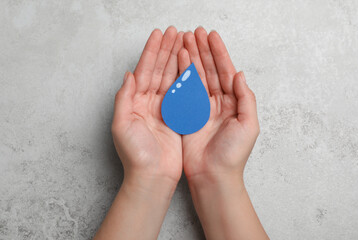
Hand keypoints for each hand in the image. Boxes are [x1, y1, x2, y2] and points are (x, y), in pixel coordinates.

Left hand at [112, 27, 183, 186]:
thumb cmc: (135, 155)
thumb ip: (124, 99)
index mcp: (135, 102)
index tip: (159, 35)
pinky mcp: (177, 118)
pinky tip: (192, 66)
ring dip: (177, 60)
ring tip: (185, 42)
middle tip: (176, 32)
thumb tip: (129, 75)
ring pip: (172, 79)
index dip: (151, 52)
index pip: (144, 70)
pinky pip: (183, 94)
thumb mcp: (121, 125)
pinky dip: (187, 79)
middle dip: (167, 50)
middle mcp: (149, 103)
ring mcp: (164, 109)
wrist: (152, 177)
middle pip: (159, 70)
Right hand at [180, 27, 258, 183]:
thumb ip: (245, 98)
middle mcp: (218, 103)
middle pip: (210, 71)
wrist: (213, 176)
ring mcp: (201, 108)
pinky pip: (184, 92)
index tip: (211, 37)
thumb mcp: (248, 125)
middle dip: (202, 51)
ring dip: (191, 58)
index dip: (219, 54)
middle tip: (194, 33)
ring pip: (196, 78)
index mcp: (234, 104)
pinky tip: (177, 62)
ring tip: (184, 40)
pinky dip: (181, 76)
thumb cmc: (233, 155)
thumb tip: (239, 74)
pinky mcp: (187, 115)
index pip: (226, 72)